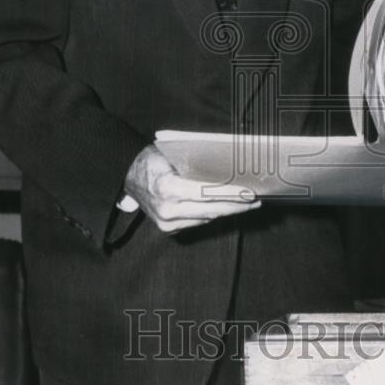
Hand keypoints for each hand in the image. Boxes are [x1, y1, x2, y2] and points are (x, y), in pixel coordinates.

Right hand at [124, 144, 260, 233]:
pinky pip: (197, 222)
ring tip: (245, 203)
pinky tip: (223, 207)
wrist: (127, 176)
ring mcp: (166, 222)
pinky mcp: (167, 229)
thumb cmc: (153, 159)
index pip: (208, 194)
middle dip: (237, 206)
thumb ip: (198, 165)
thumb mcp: (174, 155)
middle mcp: (167, 209)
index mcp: (168, 188)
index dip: (232, 195)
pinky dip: (211, 214)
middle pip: (211, 210)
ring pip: (207, 218)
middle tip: (256, 201)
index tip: (251, 194)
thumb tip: (230, 169)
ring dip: (226, 211)